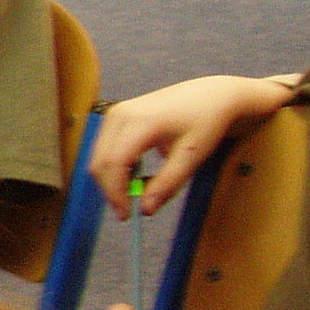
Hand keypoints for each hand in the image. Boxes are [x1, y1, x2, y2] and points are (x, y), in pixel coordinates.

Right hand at [93, 75, 296, 219]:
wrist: (211, 95)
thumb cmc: (205, 123)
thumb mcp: (191, 157)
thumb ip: (167, 184)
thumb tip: (145, 210)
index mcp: (140, 122)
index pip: (114, 163)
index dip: (115, 193)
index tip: (127, 215)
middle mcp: (119, 114)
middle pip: (99, 161)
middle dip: (110, 189)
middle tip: (128, 209)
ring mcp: (115, 113)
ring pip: (98, 156)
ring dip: (111, 179)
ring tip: (136, 190)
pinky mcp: (115, 115)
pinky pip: (104, 147)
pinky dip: (113, 167)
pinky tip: (134, 174)